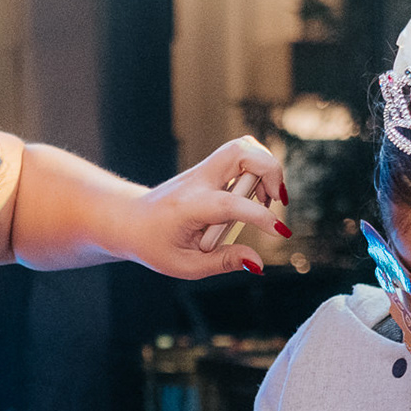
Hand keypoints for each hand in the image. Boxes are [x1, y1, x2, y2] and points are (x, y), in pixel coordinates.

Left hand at [120, 137, 289, 278]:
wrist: (130, 220)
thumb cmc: (155, 245)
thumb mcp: (185, 265)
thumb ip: (224, 262)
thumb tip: (258, 263)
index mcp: (189, 206)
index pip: (230, 203)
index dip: (259, 216)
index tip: (281, 232)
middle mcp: (198, 180)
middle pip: (241, 152)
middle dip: (270, 172)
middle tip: (275, 201)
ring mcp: (204, 170)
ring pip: (243, 146)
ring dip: (265, 167)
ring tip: (266, 198)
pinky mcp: (210, 168)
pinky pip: (241, 153)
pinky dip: (258, 166)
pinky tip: (256, 194)